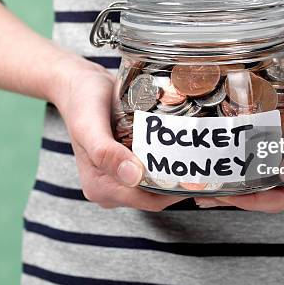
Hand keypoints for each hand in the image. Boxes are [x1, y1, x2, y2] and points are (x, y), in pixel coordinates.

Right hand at [51, 58, 184, 210]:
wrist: (78, 84)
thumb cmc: (82, 102)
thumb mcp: (89, 125)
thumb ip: (105, 153)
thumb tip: (133, 177)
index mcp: (100, 187)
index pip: (148, 200)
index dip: (174, 191)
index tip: (199, 174)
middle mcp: (110, 188)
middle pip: (155, 195)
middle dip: (179, 182)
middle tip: (205, 161)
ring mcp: (119, 177)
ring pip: (156, 183)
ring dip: (175, 171)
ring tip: (197, 154)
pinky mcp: (127, 164)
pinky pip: (153, 169)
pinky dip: (167, 161)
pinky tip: (183, 147)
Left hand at [196, 45, 283, 211]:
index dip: (252, 202)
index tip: (223, 196)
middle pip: (275, 192)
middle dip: (241, 195)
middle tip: (206, 191)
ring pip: (274, 176)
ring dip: (246, 179)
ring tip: (215, 177)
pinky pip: (277, 156)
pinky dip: (256, 159)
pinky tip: (237, 153)